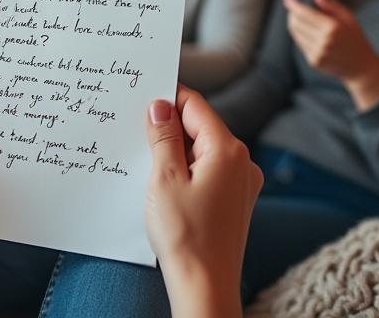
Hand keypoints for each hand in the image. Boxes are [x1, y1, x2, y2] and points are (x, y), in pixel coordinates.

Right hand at [145, 86, 261, 317]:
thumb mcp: (164, 178)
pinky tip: (164, 183)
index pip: (196, 105)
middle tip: (136, 128)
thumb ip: (163, 137)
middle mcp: (242, 163)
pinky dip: (186, 170)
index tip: (142, 94)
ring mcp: (241, 184)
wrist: (205, 285)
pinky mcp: (234, 202)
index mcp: (229, 150)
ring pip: (203, 150)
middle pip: (201, 126)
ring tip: (146, 161)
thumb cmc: (185, 235)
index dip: (168, 97)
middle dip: (169, 126)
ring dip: (175, 150)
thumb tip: (160, 106)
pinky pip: (208, 171)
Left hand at [284, 0, 378, 107]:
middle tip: (295, 9)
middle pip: (296, 23)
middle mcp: (324, 41)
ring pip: (296, 33)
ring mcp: (317, 53)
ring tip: (303, 20)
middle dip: (293, 14)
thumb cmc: (355, 37)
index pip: (304, 13)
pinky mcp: (314, 61)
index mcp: (333, 28)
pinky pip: (301, 44)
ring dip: (295, 24)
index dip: (294, 5)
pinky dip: (302, 36)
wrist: (361, 66)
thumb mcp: (348, 18)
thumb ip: (331, 5)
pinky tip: (310, 33)